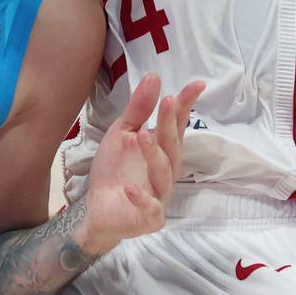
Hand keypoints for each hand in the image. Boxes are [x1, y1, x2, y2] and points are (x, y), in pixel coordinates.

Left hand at [76, 73, 205, 253]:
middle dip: (170, 124)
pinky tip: (130, 189)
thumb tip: (155, 77)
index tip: (197, 85)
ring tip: (143, 135)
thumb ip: (138, 109)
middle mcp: (167, 170)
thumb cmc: (115, 170)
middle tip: (168, 101)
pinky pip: (149, 207)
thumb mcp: (121, 134)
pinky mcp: (150, 217)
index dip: (186, 105)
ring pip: (163, 173)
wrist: (98, 210)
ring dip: (154, 154)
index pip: (177, 125)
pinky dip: (141, 198)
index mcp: (162, 149)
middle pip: (172, 146)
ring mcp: (160, 194)